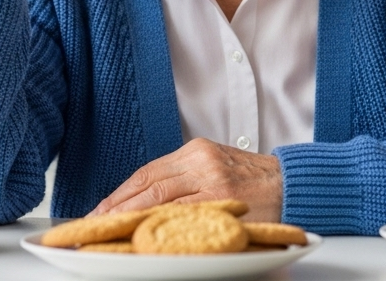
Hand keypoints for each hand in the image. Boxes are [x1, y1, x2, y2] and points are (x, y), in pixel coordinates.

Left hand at [89, 138, 283, 221]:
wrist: (290, 183)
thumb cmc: (252, 179)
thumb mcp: (215, 166)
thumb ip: (184, 178)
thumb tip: (143, 202)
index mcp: (196, 151)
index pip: (147, 172)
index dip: (119, 194)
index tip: (99, 210)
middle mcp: (201, 161)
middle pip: (148, 185)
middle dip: (118, 207)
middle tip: (94, 224)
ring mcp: (212, 180)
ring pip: (161, 199)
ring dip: (132, 217)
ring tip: (111, 232)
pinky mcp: (224, 198)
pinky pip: (184, 214)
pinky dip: (161, 225)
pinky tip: (146, 235)